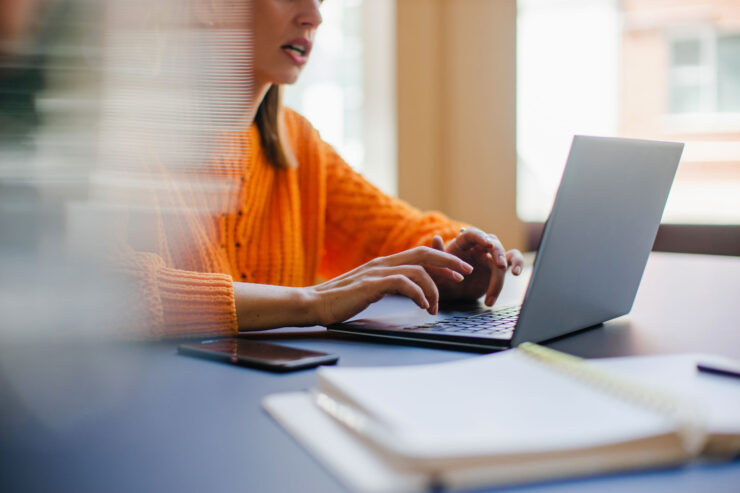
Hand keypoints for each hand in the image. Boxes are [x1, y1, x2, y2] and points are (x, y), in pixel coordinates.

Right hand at [307, 246, 473, 324]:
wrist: (313, 304)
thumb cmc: (340, 301)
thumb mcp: (371, 290)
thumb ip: (389, 285)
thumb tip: (411, 290)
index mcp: (384, 263)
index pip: (421, 254)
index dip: (443, 259)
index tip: (459, 270)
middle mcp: (383, 263)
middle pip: (425, 254)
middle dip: (449, 262)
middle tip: (466, 273)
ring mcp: (377, 272)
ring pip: (418, 270)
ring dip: (434, 288)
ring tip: (436, 306)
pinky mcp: (371, 284)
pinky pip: (403, 283)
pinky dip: (418, 293)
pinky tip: (423, 306)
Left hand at [427, 227, 523, 305]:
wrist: (450, 289)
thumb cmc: (442, 275)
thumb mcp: (436, 266)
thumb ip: (437, 253)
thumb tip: (436, 238)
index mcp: (462, 242)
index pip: (472, 235)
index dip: (480, 237)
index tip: (487, 243)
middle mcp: (478, 246)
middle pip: (492, 244)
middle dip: (498, 254)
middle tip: (500, 266)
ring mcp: (490, 256)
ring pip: (505, 254)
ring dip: (512, 262)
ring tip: (515, 273)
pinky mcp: (498, 267)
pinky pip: (513, 261)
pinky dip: (518, 264)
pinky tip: (517, 273)